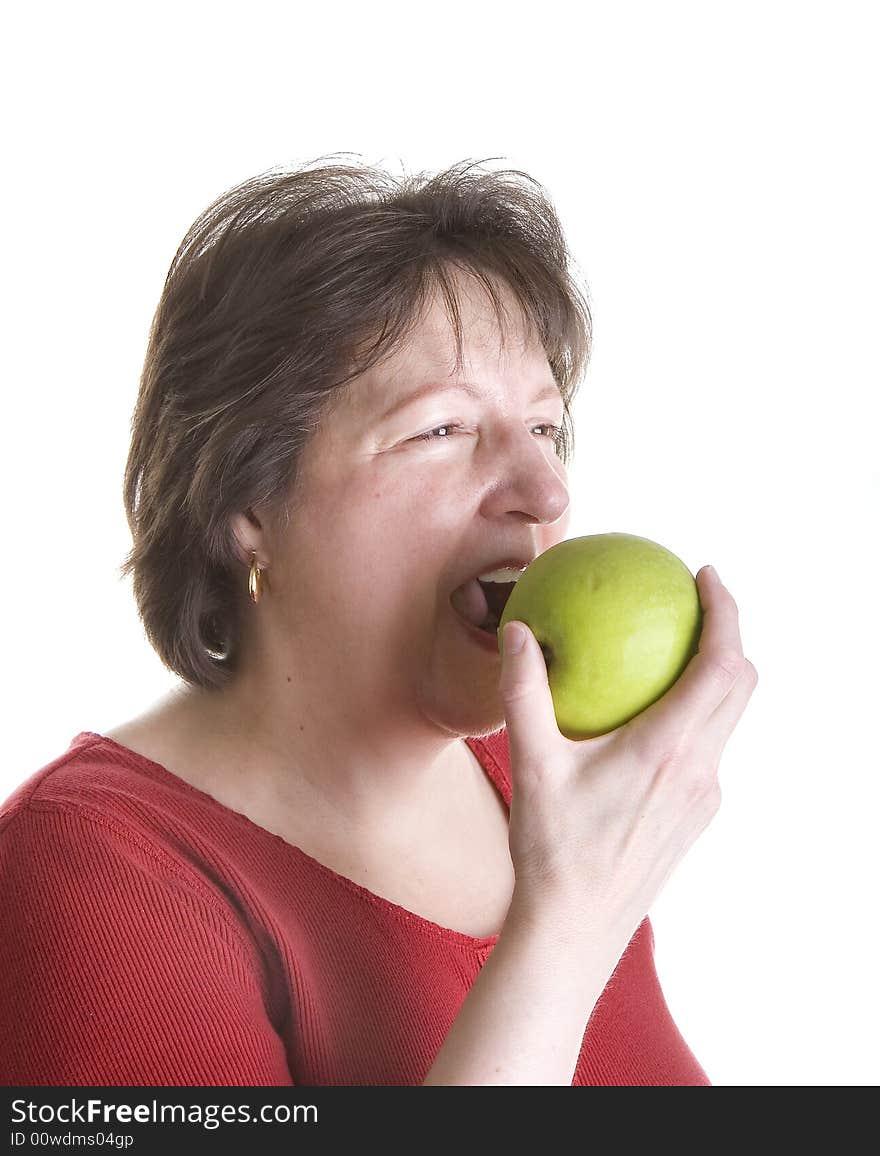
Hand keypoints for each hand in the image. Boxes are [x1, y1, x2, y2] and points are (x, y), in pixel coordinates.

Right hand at [499, 565, 757, 931]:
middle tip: (698, 597)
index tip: (706, 575)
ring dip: (718, 674)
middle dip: (731, 633)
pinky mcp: (696, 814)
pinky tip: (653, 712)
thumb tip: (517, 631)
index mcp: (668, 749)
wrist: (577, 928)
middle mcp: (699, 770)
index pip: (722, 665)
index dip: (726, 612)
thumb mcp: (532, 763)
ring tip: (677, 645)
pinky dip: (698, 711)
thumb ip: (524, 692)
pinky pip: (710, 747)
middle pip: (741, 685)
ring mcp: (704, 796)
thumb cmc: (552, 849)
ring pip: (730, 717)